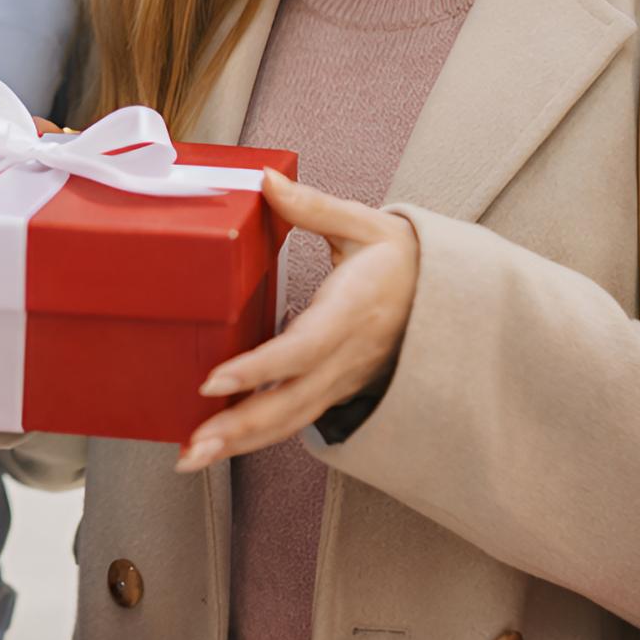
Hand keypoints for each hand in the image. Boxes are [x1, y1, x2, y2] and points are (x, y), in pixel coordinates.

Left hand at [176, 172, 418, 471]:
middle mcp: (345, 357)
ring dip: (240, 444)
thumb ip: (312, 207)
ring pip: (290, 422)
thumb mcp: (365, 225)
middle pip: (290, 403)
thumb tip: (263, 179)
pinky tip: (218, 447)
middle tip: (190, 449)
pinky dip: (257, 439)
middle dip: (238, 430)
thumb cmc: (402, 259)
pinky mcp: (335, 391)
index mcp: (350, 312)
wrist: (449, 300)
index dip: (259, 368)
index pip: (301, 349)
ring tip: (190, 459)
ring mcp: (341, 381)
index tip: (213, 381)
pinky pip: (295, 421)